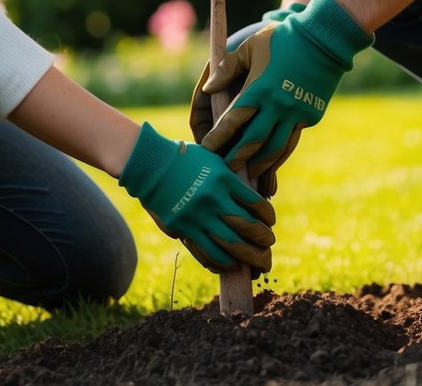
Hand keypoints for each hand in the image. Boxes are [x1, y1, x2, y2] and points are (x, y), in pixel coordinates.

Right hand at [118, 122, 275, 273]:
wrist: (150, 164)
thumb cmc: (184, 158)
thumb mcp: (212, 158)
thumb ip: (230, 178)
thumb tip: (251, 200)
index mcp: (223, 178)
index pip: (255, 203)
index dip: (267, 216)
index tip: (270, 221)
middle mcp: (212, 198)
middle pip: (246, 227)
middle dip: (263, 240)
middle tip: (269, 245)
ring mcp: (197, 215)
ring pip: (229, 245)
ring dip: (247, 256)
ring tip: (256, 261)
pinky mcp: (182, 228)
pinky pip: (206, 252)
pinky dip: (221, 261)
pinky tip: (229, 264)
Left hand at [200, 0, 372, 175]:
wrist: (324, 37)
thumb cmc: (282, 38)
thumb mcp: (251, 47)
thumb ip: (228, 68)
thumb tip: (208, 89)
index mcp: (259, 88)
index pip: (233, 120)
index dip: (218, 136)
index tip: (207, 146)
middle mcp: (277, 105)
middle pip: (254, 141)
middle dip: (237, 157)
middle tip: (226, 166)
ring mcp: (296, 112)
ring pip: (276, 148)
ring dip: (261, 163)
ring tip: (250, 172)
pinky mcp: (310, 115)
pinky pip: (292, 140)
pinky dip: (281, 154)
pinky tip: (273, 160)